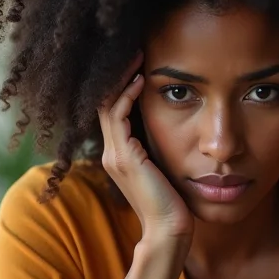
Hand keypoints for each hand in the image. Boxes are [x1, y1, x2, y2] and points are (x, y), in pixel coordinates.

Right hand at [98, 52, 192, 241]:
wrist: (169, 229)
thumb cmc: (173, 202)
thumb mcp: (164, 168)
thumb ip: (159, 149)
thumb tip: (174, 128)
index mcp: (119, 155)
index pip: (112, 110)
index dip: (121, 85)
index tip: (138, 62)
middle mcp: (111, 153)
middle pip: (104, 102)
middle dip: (117, 75)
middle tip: (132, 50)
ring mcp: (114, 155)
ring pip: (106, 105)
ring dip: (120, 78)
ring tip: (135, 56)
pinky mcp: (124, 157)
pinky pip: (117, 116)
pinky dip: (126, 95)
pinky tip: (142, 80)